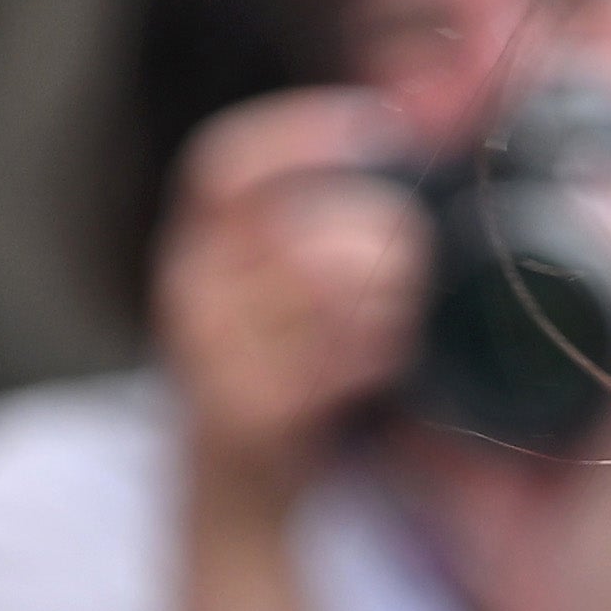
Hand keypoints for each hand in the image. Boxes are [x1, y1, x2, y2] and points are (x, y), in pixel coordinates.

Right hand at [159, 87, 429, 511]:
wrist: (230, 498)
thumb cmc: (277, 369)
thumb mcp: (279, 282)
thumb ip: (330, 211)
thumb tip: (425, 111)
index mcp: (193, 245)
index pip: (224, 167)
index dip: (301, 134)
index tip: (379, 123)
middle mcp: (185, 291)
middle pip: (294, 228)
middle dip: (373, 228)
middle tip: (414, 244)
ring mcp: (206, 358)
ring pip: (317, 290)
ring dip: (384, 293)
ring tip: (402, 306)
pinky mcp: (241, 416)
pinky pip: (328, 364)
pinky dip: (375, 353)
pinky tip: (388, 358)